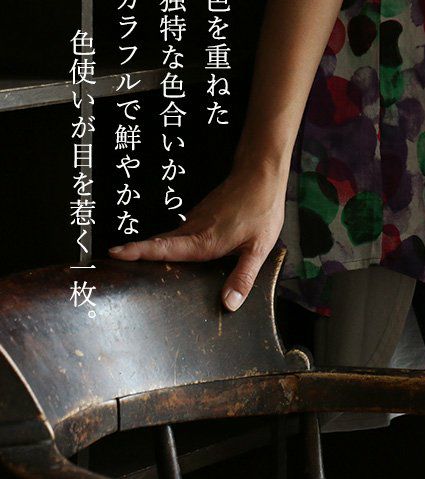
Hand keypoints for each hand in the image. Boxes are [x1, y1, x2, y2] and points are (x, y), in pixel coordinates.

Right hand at [107, 166, 286, 312]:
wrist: (261, 175)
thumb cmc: (262, 209)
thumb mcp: (258, 248)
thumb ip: (242, 277)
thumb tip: (229, 304)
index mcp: (204, 240)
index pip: (164, 248)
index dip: (139, 252)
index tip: (114, 254)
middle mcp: (193, 229)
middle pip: (158, 244)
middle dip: (134, 254)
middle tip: (109, 266)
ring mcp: (195, 219)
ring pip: (167, 237)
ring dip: (149, 249)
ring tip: (129, 264)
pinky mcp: (201, 214)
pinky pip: (179, 232)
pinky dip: (167, 242)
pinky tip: (169, 252)